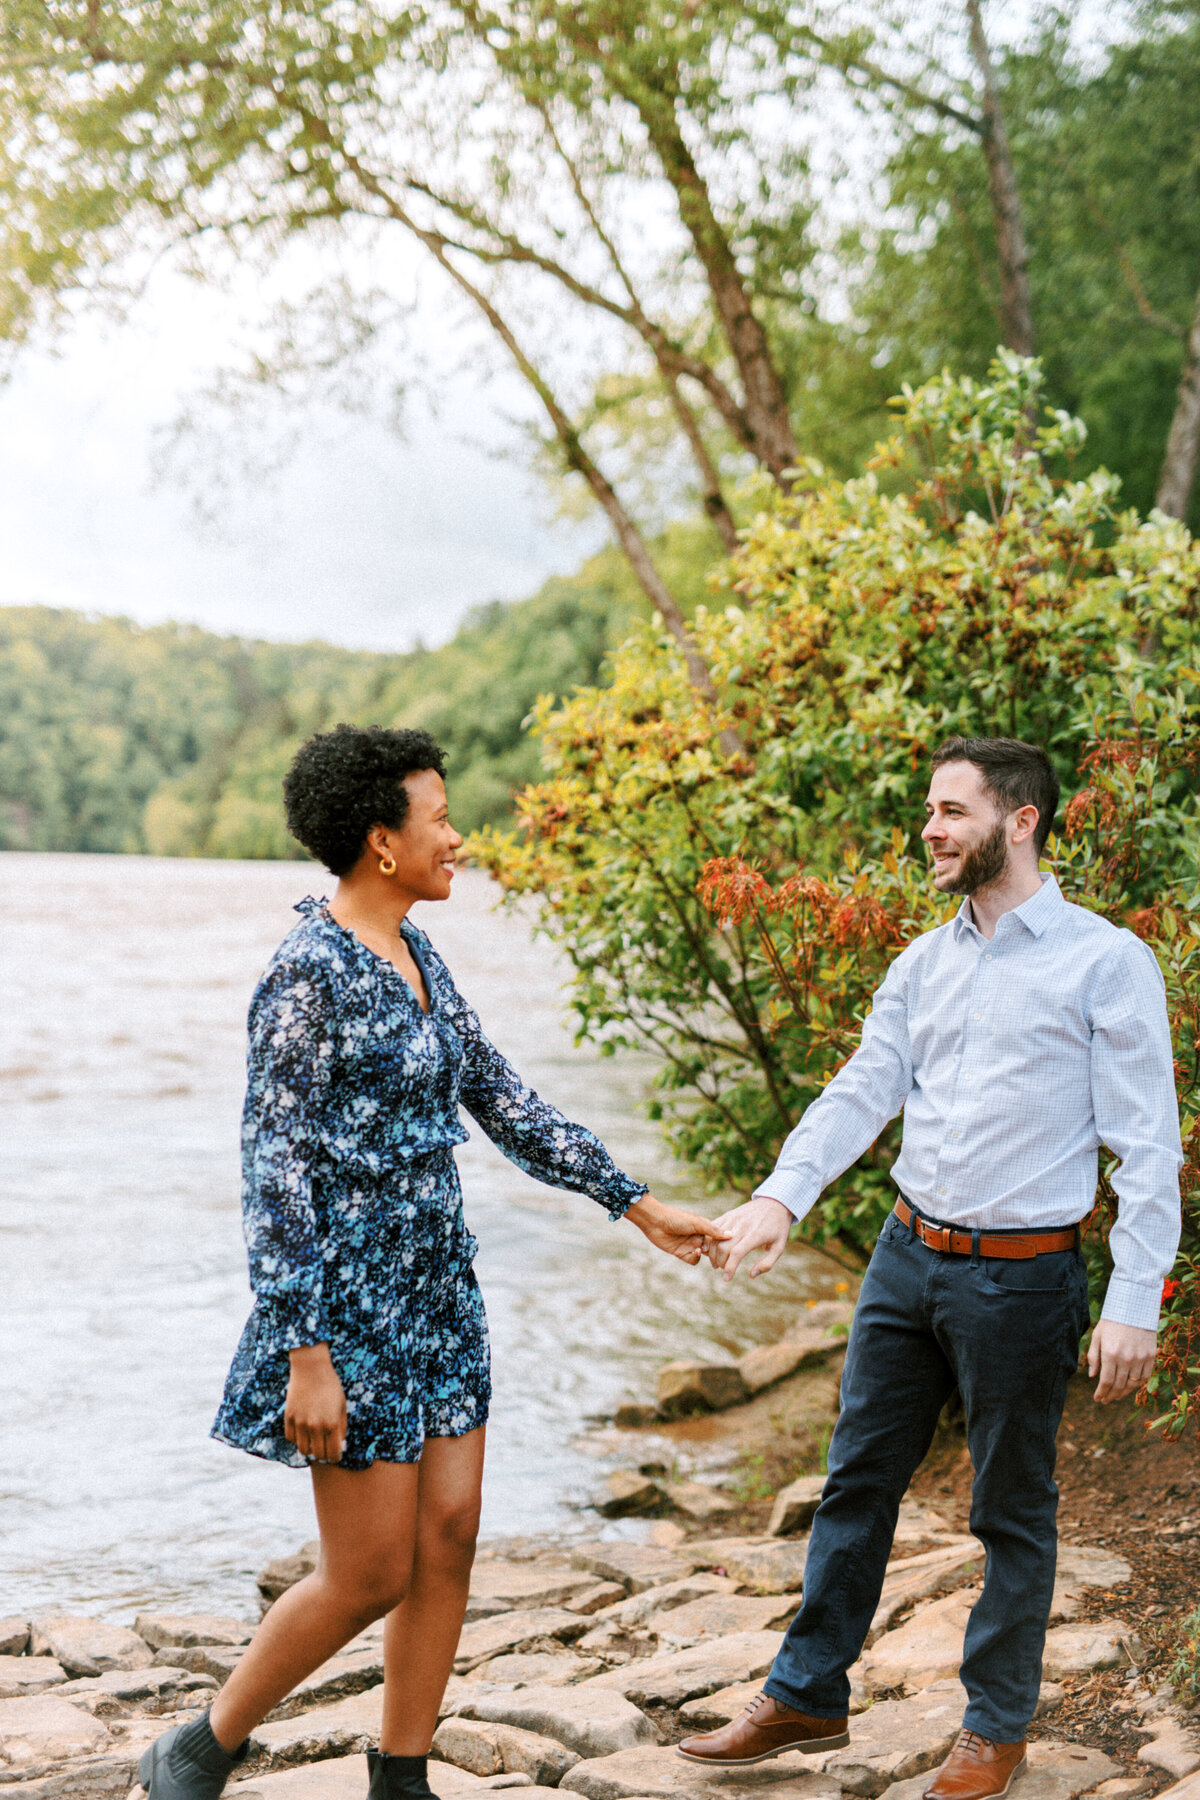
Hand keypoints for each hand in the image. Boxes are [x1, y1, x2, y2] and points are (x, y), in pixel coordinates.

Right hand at [285, 1343, 347, 1460]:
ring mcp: (301, 1422)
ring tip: (314, 1440)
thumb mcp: (342, 1406)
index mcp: (332, 1424)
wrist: (311, 1368)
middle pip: (318, 1455)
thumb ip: (342, 1428)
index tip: (335, 1454)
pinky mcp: (289, 1417)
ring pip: (303, 1449)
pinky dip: (297, 1438)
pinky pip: (291, 1438)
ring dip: (309, 1448)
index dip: (335, 1457)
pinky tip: (303, 1430)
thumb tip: (341, 1448)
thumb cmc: (330, 1386)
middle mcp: (316, 1426)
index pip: (333, 1454)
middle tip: (325, 1448)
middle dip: (323, 1455)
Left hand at [624, 1195, 730, 1265]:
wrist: (656, 1222)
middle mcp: (699, 1237)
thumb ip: (713, 1230)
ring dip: (706, 1255)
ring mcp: (690, 1245)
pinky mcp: (681, 1253)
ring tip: (704, 1250)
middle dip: (717, 1252)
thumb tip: (731, 1235)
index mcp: (704, 1227)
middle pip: (713, 1248)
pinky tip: (696, 1251)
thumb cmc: (677, 1218)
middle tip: (721, 1254)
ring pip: (704, 1256)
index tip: (731, 1246)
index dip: (724, 1242)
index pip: (718, 1237)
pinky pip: (693, 1260)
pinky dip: (696, 1258)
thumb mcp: (697, 1223)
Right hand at [707, 1195, 792, 1279]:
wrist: (775, 1202)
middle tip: (723, 1269)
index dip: (729, 1268)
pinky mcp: (729, 1214)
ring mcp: (734, 1218)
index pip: (737, 1253)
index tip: (726, 1279)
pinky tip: (712, 1249)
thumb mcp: (779, 1247)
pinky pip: (713, 1227)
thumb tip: (751, 1275)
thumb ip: (767, 1263)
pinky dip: (709, 1239)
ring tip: (717, 1263)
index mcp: (755, 1235)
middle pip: (723, 1247)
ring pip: (715, 1238)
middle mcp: (742, 1225)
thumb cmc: (778, 1228)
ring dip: (712, 1253)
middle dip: (720, 1262)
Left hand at [1086, 1318, 1157, 1403]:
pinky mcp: (1151, 1356)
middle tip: (1105, 1400)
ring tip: (1116, 1396)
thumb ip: (1093, 1356)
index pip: (1106, 1382)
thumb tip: (1092, 1376)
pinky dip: (1137, 1384)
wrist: (1134, 1308)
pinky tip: (1130, 1386)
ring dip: (1123, 1393)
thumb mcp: (1097, 1336)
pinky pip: (1145, 1377)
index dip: (1101, 1393)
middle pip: (1118, 1386)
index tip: (1097, 1399)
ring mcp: (1140, 1358)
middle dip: (1110, 1396)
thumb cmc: (1112, 1322)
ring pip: (1132, 1384)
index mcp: (1110, 1354)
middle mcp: (1126, 1358)